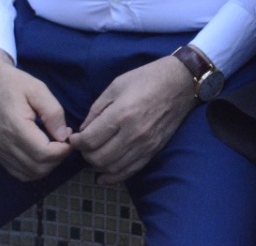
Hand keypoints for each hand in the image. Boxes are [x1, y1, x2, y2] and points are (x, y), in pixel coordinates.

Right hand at [0, 45, 73, 181]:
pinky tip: (42, 151)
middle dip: (58, 159)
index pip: (43, 154)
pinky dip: (35, 168)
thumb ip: (53, 113)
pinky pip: (19, 172)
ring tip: (55, 145)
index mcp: (14, 127)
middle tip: (64, 141)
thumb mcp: (39, 90)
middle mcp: (3, 144)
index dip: (62, 150)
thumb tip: (64, 136)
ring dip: (47, 165)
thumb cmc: (14, 83)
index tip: (70, 137)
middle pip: (38, 168)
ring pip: (29, 174)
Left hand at [66, 55, 195, 184]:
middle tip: (85, 146)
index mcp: (121, 114)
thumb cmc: (147, 78)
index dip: (76, 142)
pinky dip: (114, 177)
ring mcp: (145, 145)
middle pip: (98, 158)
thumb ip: (97, 109)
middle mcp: (133, 134)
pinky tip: (103, 176)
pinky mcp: (154, 150)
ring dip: (98, 165)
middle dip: (85, 154)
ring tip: (95, 154)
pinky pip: (130, 171)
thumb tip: (83, 131)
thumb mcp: (116, 85)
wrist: (181, 82)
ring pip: (112, 168)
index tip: (74, 138)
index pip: (89, 141)